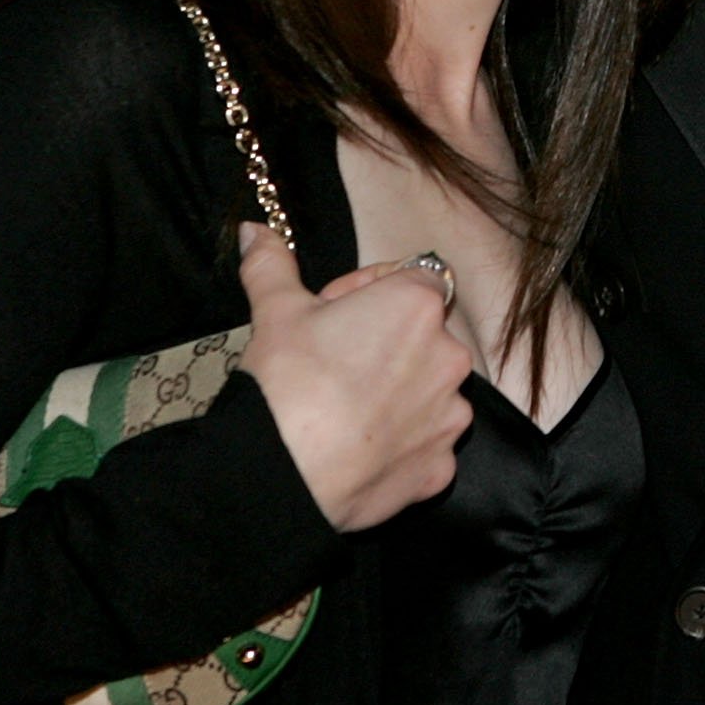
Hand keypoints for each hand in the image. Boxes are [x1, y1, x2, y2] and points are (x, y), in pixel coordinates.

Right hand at [235, 223, 472, 532]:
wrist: (284, 474)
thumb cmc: (287, 383)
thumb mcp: (276, 311)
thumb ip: (273, 264)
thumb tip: (255, 230)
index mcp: (417, 306)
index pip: (409, 278)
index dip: (367, 294)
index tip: (333, 316)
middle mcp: (449, 356)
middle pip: (421, 336)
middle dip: (385, 345)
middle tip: (333, 365)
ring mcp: (449, 414)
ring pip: (427, 392)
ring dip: (397, 395)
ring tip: (345, 411)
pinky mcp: (441, 466)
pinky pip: (425, 445)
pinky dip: (400, 445)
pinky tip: (360, 448)